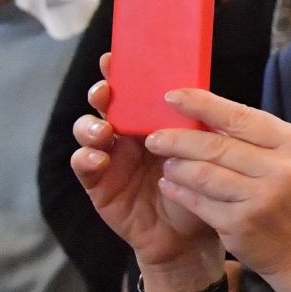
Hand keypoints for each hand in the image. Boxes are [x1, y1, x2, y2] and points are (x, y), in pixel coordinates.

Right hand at [70, 54, 221, 291]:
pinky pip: (84, 165)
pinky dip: (86, 157)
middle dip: (101, 92)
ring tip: (103, 130)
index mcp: (154, 118)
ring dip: (90, 126)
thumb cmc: (203, 186)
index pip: (134, 88)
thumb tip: (198, 93)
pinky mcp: (99, 182)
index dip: (121, 71)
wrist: (192, 234)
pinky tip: (97, 157)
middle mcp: (128, 132)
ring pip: (88, 130)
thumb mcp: (206, 152)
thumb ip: (197, 125)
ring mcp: (110, 156)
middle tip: (106, 90)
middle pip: (105, 104)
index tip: (115, 58)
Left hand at [142, 88, 290, 291]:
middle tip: (153, 136)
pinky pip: (198, 201)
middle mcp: (282, 169)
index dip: (201, 104)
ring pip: (202, 173)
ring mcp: (262, 198)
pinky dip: (179, 191)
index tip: (172, 95)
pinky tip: (170, 185)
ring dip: (176, 166)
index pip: (240, 116)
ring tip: (165, 162)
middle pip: (215, 145)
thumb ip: (258, 141)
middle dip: (177, 138)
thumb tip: (208, 115)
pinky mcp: (241, 224)